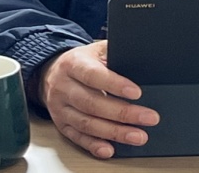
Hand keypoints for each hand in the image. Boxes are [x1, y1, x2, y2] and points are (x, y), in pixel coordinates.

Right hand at [35, 40, 159, 158]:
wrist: (50, 73)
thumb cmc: (80, 62)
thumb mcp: (95, 50)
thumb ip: (114, 53)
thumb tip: (138, 60)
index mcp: (73, 64)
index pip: (93, 75)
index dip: (115, 84)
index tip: (137, 93)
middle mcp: (64, 87)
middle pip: (92, 103)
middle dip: (123, 113)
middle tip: (148, 118)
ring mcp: (60, 109)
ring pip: (87, 124)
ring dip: (114, 133)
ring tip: (137, 136)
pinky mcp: (61, 125)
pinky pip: (77, 138)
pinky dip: (94, 145)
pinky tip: (110, 149)